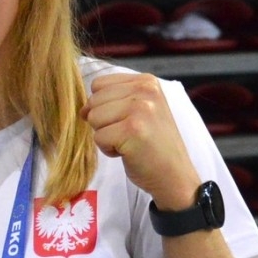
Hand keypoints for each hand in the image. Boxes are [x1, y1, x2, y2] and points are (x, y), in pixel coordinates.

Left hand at [83, 72, 198, 211]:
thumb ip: (115, 99)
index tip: (124, 120)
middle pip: (94, 101)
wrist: (174, 175)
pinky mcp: (132, 130)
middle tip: (129, 134)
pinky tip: (129, 152)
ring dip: (106, 136)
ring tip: (129, 142)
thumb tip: (83, 109)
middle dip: (104, 122)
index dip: (102, 106)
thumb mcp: (142, 110)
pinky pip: (98, 137)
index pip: (99, 84)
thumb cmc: (153, 145)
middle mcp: (145, 90)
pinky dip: (109, 150)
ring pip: (93, 118)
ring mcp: (140, 109)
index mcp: (146, 81)